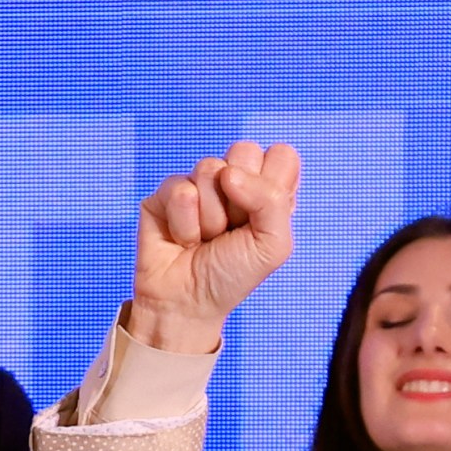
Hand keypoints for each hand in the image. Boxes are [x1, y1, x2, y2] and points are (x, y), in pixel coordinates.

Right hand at [130, 141, 302, 352]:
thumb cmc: (233, 274)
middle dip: (240, 196)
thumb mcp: (274, 245)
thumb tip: (229, 174)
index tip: (263, 216)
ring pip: (210, 168)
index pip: (282, 155)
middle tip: (233, 227)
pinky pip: (180, 189)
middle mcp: (235, 181)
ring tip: (207, 238)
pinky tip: (183, 239)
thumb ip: (272, 200)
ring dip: (211, 216)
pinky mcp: (168, 191)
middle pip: (244, 149)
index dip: (272, 182)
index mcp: (268, 190)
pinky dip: (185, 224)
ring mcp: (200, 183)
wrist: (187, 301)